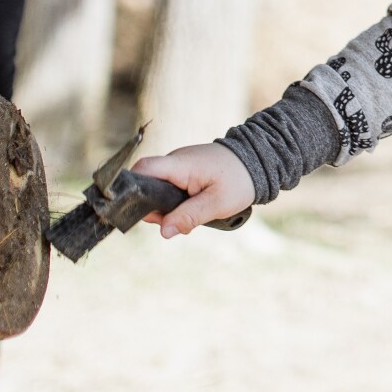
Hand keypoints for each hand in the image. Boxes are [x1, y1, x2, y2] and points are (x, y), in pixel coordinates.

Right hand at [133, 143, 256, 237]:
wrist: (259, 160)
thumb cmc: (240, 180)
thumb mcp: (216, 203)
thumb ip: (188, 216)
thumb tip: (163, 231)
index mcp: (179, 164)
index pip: (142, 169)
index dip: (132, 189)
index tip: (142, 212)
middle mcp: (175, 161)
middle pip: (147, 183)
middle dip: (154, 207)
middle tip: (173, 222)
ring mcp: (179, 165)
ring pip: (159, 188)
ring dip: (168, 207)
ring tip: (189, 216)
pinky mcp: (185, 170)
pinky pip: (170, 187)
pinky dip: (176, 201)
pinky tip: (192, 209)